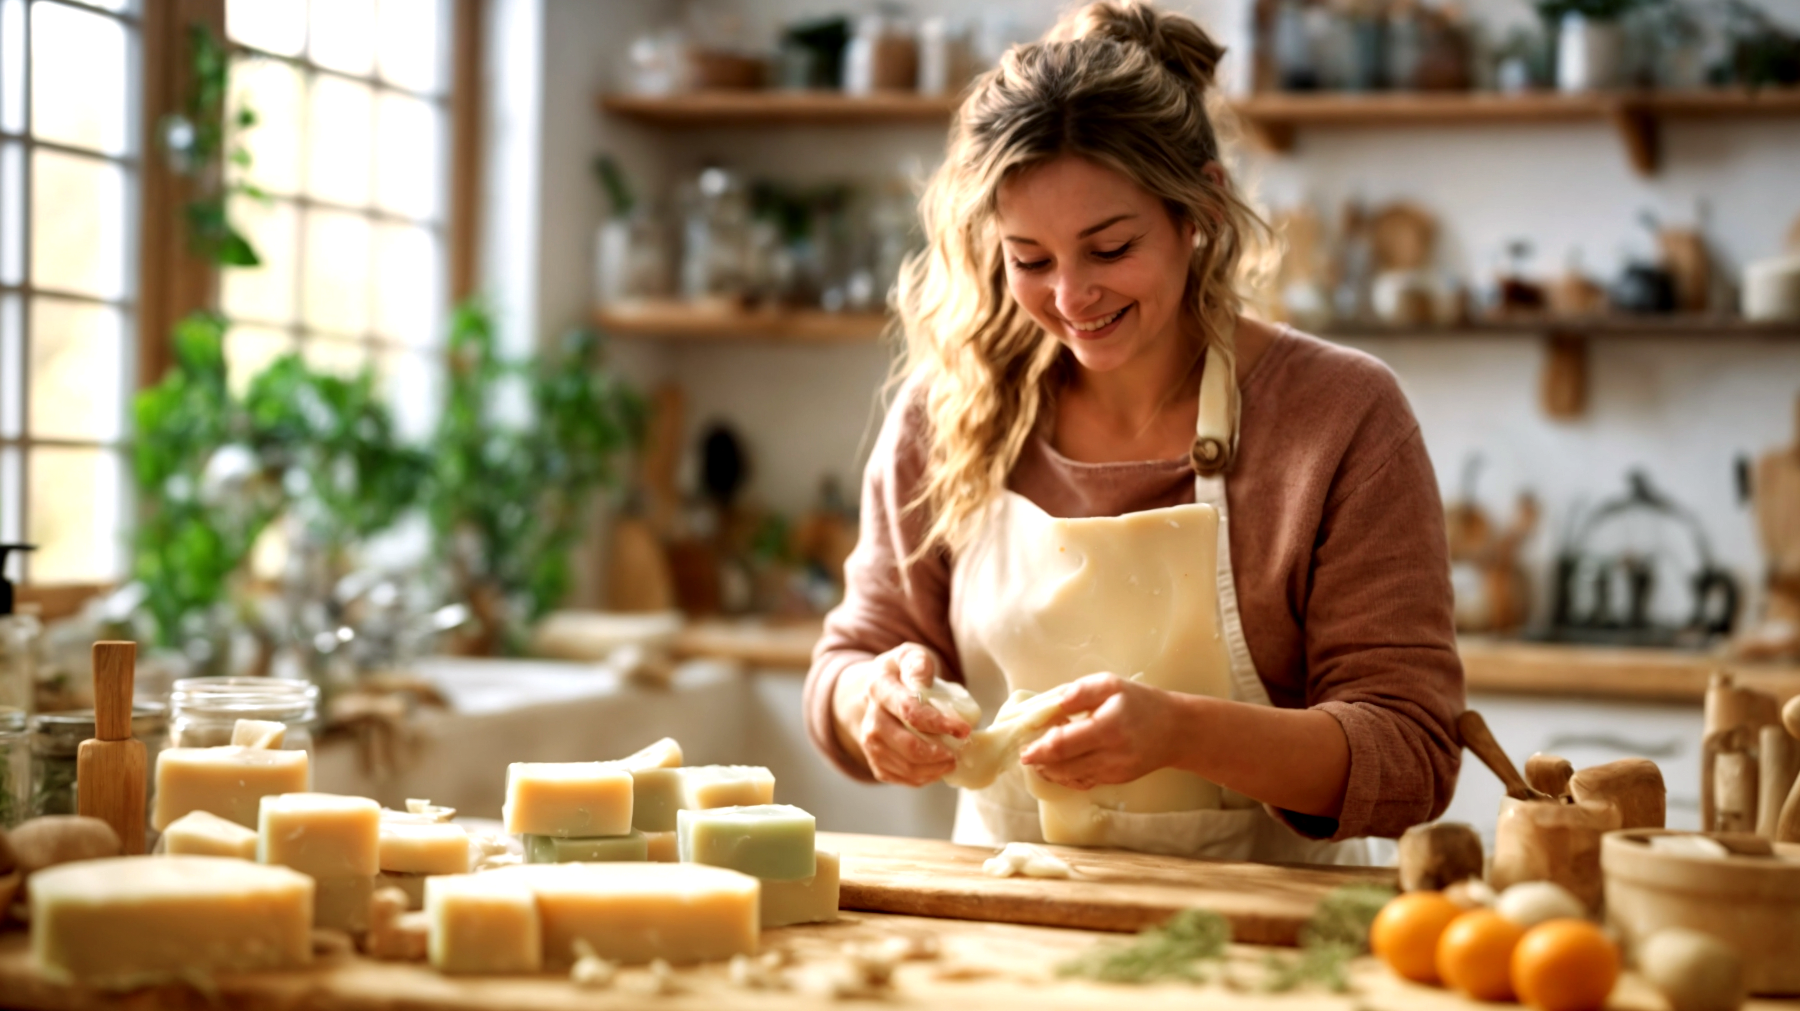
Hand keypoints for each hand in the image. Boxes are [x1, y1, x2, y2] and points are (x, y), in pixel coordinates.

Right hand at [833, 644, 973, 786]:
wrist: (880, 693)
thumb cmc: (903, 673)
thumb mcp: (911, 656)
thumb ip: (918, 662)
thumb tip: (921, 679)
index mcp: (879, 688)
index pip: (910, 712)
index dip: (939, 724)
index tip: (963, 730)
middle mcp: (871, 719)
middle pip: (908, 745)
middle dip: (939, 753)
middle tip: (960, 751)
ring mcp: (870, 744)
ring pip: (905, 766)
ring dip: (934, 768)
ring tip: (953, 760)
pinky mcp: (875, 762)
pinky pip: (901, 778)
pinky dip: (923, 778)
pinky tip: (937, 768)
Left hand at [1020, 673, 1180, 789]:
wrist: (1176, 731)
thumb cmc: (1141, 703)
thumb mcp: (1112, 684)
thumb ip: (1080, 692)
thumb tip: (1054, 704)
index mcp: (1108, 727)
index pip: (1065, 743)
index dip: (1040, 748)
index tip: (1025, 749)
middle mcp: (1111, 754)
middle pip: (1064, 765)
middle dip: (1041, 762)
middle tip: (1027, 754)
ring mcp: (1114, 771)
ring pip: (1071, 777)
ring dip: (1051, 770)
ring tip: (1040, 759)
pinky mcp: (1116, 780)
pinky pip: (1084, 782)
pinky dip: (1067, 776)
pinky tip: (1059, 766)